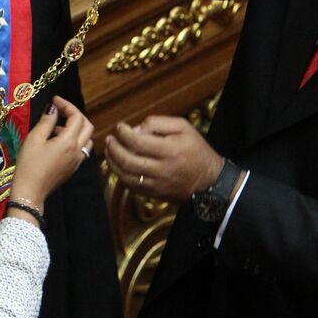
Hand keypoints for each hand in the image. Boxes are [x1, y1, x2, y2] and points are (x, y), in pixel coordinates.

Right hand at [10, 97, 94, 208]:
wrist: (30, 192)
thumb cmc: (29, 164)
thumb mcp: (34, 139)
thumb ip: (47, 121)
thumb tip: (54, 108)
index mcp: (69, 142)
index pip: (77, 116)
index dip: (67, 105)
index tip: (54, 101)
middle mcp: (78, 150)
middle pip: (87, 126)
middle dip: (75, 115)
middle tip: (59, 112)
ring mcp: (78, 161)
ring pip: (87, 138)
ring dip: (76, 129)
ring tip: (56, 129)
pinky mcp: (73, 168)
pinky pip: (82, 149)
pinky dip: (74, 140)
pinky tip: (57, 143)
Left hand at [105, 115, 222, 201]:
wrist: (209, 180)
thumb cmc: (196, 150)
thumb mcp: (184, 128)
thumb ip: (159, 123)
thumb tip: (136, 129)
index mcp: (170, 150)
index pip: (138, 142)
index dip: (124, 133)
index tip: (120, 127)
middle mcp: (162, 169)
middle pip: (128, 160)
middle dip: (113, 148)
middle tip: (109, 139)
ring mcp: (157, 184)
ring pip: (126, 175)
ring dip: (112, 162)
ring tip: (108, 151)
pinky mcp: (154, 194)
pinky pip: (131, 186)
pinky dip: (120, 175)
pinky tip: (117, 165)